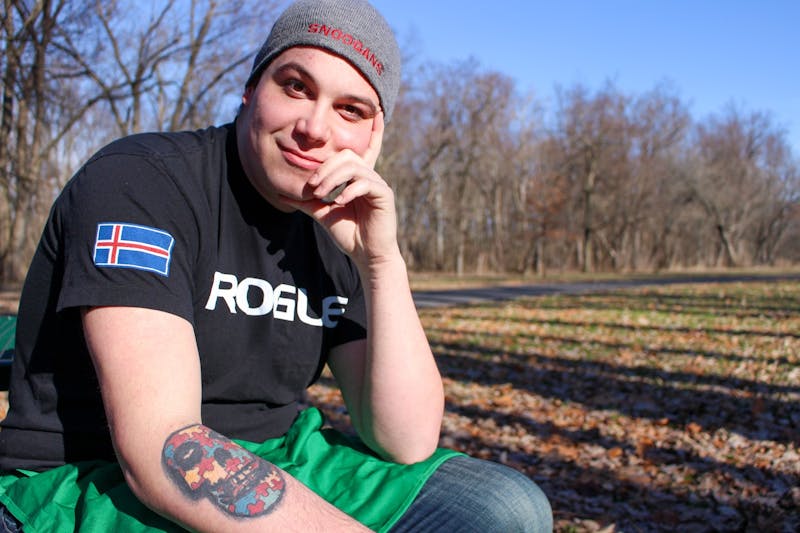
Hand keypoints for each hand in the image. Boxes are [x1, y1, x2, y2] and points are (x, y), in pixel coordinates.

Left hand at [282, 113, 399, 267]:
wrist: (366, 254)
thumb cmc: (347, 233)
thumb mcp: (321, 213)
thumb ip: (305, 200)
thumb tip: (280, 193)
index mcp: (357, 177)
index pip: (365, 149)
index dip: (374, 130)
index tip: (378, 112)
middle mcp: (369, 176)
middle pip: (347, 155)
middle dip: (326, 167)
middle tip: (312, 186)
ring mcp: (378, 184)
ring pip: (354, 166)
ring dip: (333, 178)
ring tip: (321, 194)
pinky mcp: (384, 195)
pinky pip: (365, 183)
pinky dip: (348, 191)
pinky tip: (339, 203)